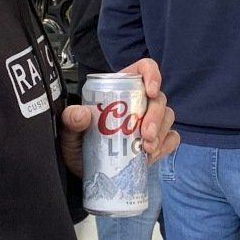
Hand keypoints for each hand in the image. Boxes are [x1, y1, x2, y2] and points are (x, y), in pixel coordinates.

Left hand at [60, 57, 180, 177]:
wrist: (82, 170)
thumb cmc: (77, 143)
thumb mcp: (69, 130)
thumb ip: (71, 119)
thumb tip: (81, 114)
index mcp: (120, 87)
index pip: (143, 69)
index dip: (152, 75)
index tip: (151, 91)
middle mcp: (138, 102)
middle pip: (158, 98)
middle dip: (156, 116)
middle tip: (146, 136)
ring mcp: (148, 122)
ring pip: (167, 118)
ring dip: (161, 133)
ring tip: (147, 149)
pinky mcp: (155, 141)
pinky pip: (170, 138)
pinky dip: (165, 146)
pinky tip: (151, 156)